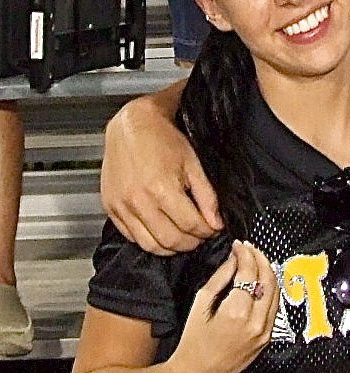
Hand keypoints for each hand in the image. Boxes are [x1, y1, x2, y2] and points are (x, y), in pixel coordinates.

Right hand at [101, 98, 223, 255]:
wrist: (132, 125)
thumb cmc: (162, 140)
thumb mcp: (194, 165)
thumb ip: (207, 198)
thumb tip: (216, 224)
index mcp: (161, 188)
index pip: (190, 226)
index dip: (206, 232)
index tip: (212, 229)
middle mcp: (138, 200)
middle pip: (171, 240)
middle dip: (191, 242)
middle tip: (199, 235)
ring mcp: (121, 206)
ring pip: (150, 245)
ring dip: (171, 247)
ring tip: (182, 236)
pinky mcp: (111, 207)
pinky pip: (131, 237)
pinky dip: (149, 240)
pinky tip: (161, 231)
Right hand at [170, 241, 279, 372]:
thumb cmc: (193, 342)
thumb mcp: (200, 304)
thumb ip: (220, 278)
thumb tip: (234, 259)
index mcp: (237, 312)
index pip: (250, 273)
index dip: (246, 254)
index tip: (239, 245)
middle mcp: (256, 322)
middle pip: (269, 280)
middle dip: (261, 259)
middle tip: (251, 249)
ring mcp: (265, 332)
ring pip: (276, 293)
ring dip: (268, 273)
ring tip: (256, 261)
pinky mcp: (267, 338)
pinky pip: (274, 308)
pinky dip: (269, 291)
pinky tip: (260, 282)